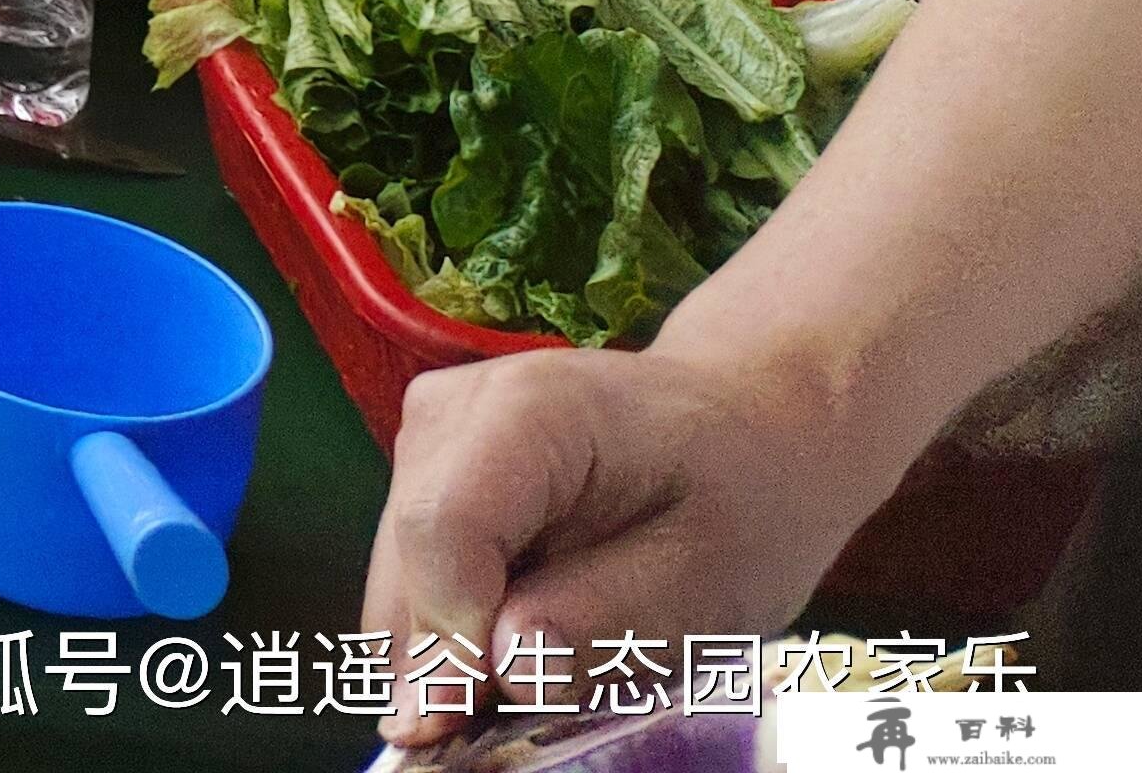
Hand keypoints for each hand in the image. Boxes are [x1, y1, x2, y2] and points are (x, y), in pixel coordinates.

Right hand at [362, 345, 888, 744]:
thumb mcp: (712, 577)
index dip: (443, 635)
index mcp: (531, 411)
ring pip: (397, 578)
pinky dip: (454, 631)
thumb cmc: (745, 498)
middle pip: (407, 559)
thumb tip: (503, 668)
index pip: (445, 528)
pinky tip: (522, 647)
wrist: (745, 427)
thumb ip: (608, 619)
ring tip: (539, 682)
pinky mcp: (424, 472)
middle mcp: (453, 410)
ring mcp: (429, 438)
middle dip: (445, 658)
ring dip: (448, 651)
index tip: (455, 729)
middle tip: (509, 731)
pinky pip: (411, 577)